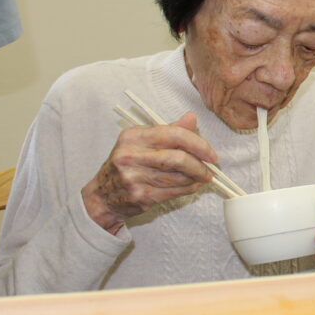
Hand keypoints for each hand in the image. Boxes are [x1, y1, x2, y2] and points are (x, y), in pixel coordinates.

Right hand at [81, 112, 215, 233]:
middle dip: (200, 165)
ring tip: (201, 177)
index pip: (174, 134)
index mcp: (133, 136)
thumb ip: (169, 130)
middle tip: (210, 169)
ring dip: (196, 178)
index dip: (198, 144)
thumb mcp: (142, 142)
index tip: (211, 153)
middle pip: (178, 158)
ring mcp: (134, 177)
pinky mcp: (140, 196)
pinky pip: (174, 191)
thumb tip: (192, 118)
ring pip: (179, 177)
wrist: (103, 195)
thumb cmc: (127, 165)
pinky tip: (192, 186)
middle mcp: (130, 155)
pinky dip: (188, 189)